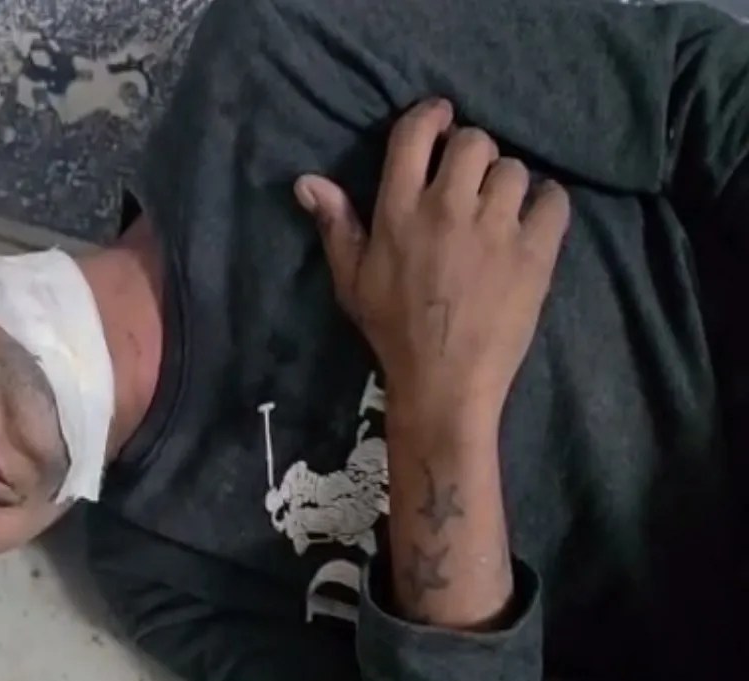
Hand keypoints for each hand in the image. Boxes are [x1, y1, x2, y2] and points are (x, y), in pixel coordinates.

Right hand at [295, 98, 569, 429]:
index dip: (431, 115)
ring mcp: (495, 229)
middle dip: (471, 152)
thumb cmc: (392, 331)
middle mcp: (447, 209)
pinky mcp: (534, 252)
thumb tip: (308, 181)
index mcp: (399, 212)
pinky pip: (553, 200)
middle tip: (469, 179)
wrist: (444, 382)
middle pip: (473, 141)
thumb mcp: (352, 281)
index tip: (441, 119)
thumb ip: (335, 225)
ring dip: (506, 182)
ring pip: (513, 168)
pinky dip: (546, 205)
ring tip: (499, 209)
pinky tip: (532, 222)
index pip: (416, 134)